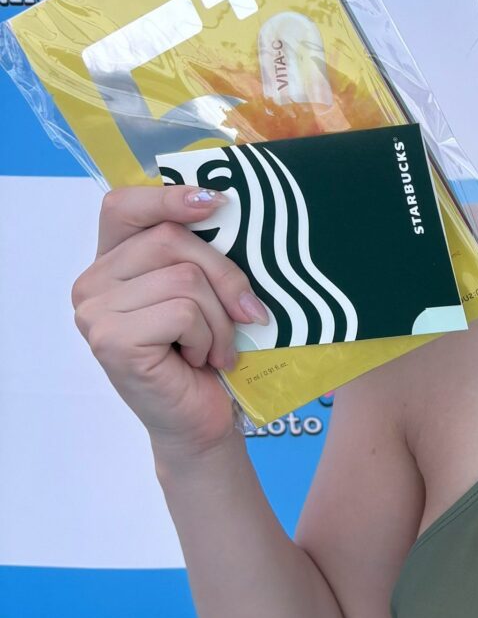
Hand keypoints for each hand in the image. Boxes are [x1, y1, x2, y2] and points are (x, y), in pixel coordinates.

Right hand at [71, 181, 267, 458]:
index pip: (123, 206)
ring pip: (183, 278)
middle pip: (170, 241)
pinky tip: (201, 361)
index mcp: (111, 262)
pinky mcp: (111, 339)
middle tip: (245, 314)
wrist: (201, 420)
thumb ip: (198, 253)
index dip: (169, 197)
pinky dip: (209, 337)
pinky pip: (182, 312)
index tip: (218, 203)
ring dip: (220, 318)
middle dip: (224, 276)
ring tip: (216, 348)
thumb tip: (222, 204)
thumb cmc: (205, 355)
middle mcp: (91, 284)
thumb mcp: (204, 292)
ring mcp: (95, 312)